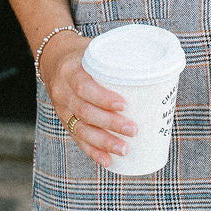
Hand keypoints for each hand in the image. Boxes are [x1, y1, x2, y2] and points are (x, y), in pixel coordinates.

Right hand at [38, 30, 136, 167]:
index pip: (83, 87)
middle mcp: (62, 92)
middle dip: (110, 124)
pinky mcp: (65, 121)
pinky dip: (93, 152)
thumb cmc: (83, 54)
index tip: (124, 105)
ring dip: (103, 142)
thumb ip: (117, 58)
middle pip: (85, 112)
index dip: (103, 98)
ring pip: (81, 130)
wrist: (53, 60)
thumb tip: (157, 67)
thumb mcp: (95, 49)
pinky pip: (78, 139)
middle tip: (133, 130)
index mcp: (70, 71)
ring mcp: (62, 109)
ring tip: (124, 149)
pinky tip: (108, 161)